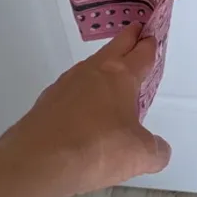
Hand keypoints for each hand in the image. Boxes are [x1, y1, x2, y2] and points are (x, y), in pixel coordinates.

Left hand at [0, 24, 170, 196]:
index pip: (142, 52)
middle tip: (138, 34)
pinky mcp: (47, 102)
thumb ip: (156, 150)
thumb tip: (159, 150)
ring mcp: (67, 84)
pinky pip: (71, 90)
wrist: (37, 162)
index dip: (150, 43)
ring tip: (111, 84)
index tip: (154, 34)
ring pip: (91, 67)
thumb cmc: (97, 149)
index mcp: (121, 75)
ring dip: (103, 69)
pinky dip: (81, 95)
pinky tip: (82, 115)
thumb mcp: (139, 156)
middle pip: (116, 46)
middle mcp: (94, 71)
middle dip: (129, 38)